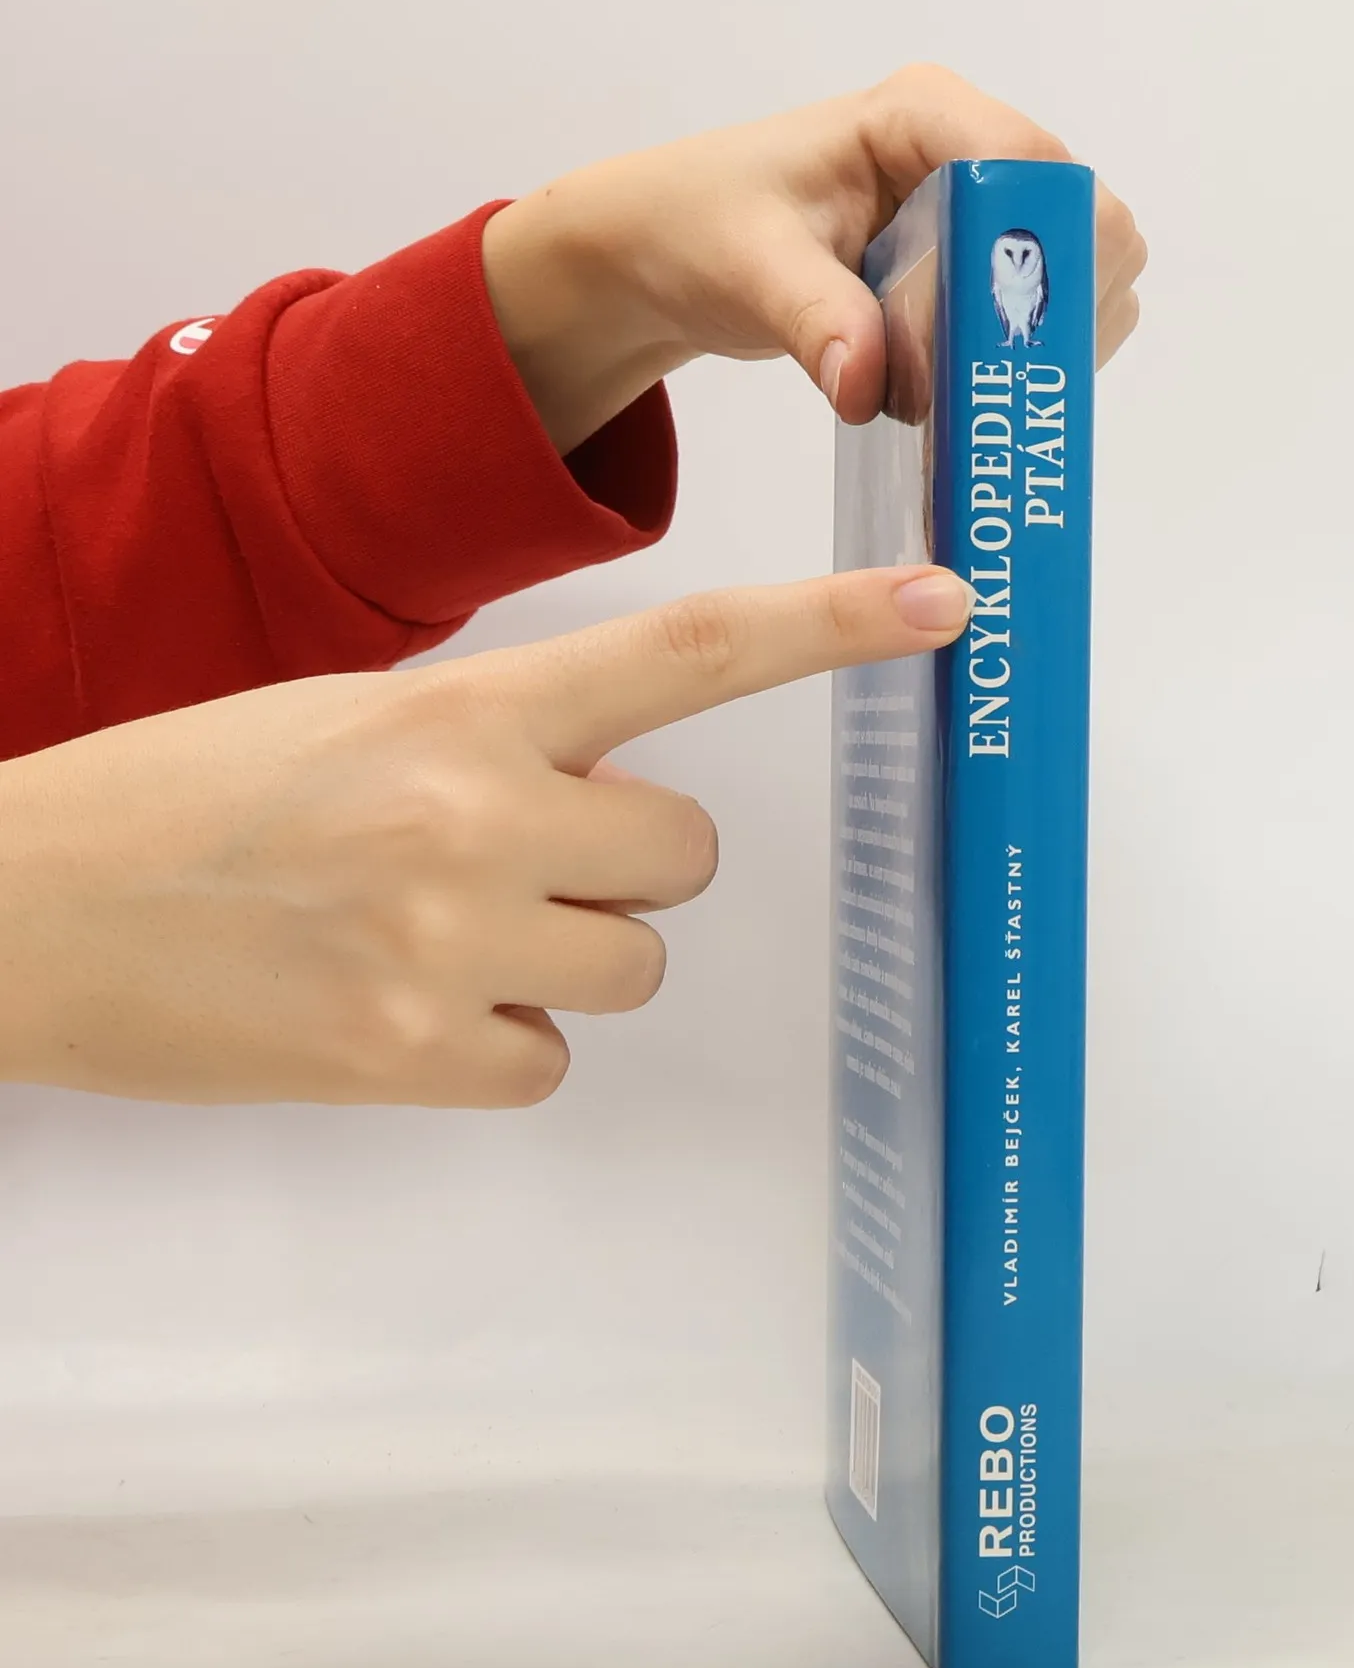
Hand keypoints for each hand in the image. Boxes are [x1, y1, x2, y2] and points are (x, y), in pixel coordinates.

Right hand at [0, 566, 973, 1107]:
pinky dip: (501, 1045)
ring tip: (436, 937)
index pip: (688, 651)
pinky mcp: (410, 1057)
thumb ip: (500, 741)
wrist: (22, 910)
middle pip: (688, 854)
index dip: (831, 628)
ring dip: (565, 956)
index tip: (946, 606)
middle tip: (515, 862)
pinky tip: (404, 1014)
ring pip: (632, 964)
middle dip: (631, 863)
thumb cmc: (184, 800)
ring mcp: (448, 945)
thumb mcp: (352, 718)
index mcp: (462, 707)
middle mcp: (475, 815)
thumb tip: (616, 803)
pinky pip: (548, 1061)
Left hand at [481, 64, 1147, 451]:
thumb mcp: (750, 268)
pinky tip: (963, 398)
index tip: (983, 338)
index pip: (1031, 169)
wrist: (681, 251)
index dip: (1032, 255)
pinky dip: (1026, 371)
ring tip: (958, 393)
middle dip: (1048, 316)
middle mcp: (978, 155)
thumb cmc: (706, 227)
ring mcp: (994, 219)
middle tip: (973, 383)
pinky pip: (1053, 326)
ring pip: (1087, 284)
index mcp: (924, 118)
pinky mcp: (990, 275)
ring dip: (1042, 353)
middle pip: (1088, 228)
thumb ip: (813, 320)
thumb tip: (870, 386)